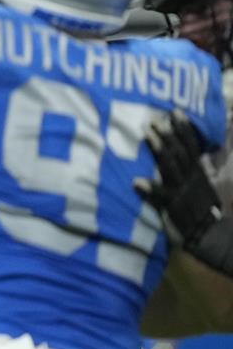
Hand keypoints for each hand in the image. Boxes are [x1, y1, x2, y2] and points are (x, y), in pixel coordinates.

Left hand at [134, 109, 221, 247]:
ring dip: (158, 151)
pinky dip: (150, 190)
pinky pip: (160, 198)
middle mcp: (190, 179)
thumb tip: (198, 148)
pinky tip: (137, 182)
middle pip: (179, 152)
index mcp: (198, 173)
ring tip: (147, 136)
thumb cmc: (203, 210)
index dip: (185, 129)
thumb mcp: (204, 186)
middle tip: (153, 118)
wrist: (211, 237)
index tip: (175, 111)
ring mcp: (181, 192)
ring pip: (170, 168)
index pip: (192, 146)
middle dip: (167, 134)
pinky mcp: (172, 209)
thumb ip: (196, 167)